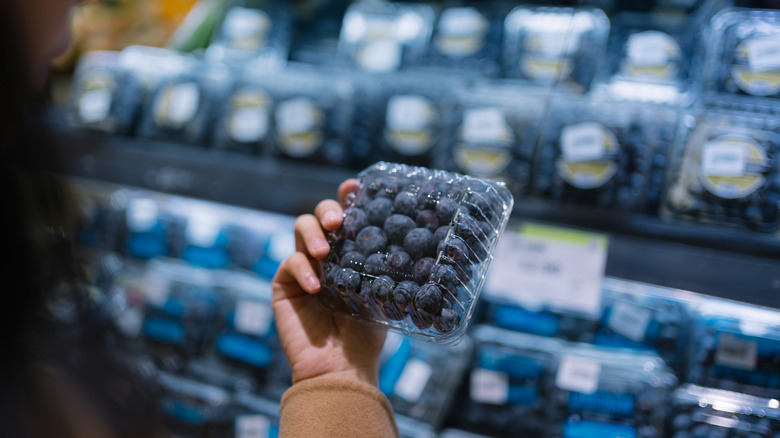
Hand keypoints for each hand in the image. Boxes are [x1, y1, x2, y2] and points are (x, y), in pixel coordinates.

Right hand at [272, 179, 385, 386]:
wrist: (342, 369)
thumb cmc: (366, 335)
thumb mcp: (384, 295)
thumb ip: (387, 266)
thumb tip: (415, 238)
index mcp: (350, 253)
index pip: (347, 216)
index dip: (348, 196)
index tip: (355, 185)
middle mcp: (326, 255)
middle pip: (319, 215)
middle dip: (327, 210)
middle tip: (339, 221)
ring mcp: (302, 268)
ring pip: (300, 229)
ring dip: (312, 234)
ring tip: (325, 251)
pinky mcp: (283, 285)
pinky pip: (288, 264)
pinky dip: (302, 270)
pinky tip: (317, 285)